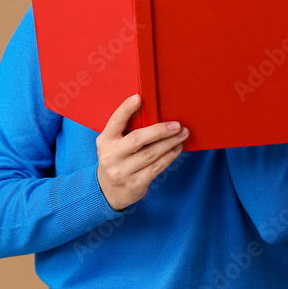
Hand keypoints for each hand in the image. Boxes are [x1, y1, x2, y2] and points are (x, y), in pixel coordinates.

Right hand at [95, 94, 189, 211]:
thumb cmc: (116, 159)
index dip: (126, 109)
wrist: (108, 191)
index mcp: (105, 140)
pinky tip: (177, 149)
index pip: (115, 122)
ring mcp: (122, 172)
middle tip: (177, 125)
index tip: (138, 97)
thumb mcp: (113, 143)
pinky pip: (157, 167)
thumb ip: (126, 129)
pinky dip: (170, 156)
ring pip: (151, 154)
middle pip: (138, 139)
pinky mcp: (135, 184)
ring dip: (170, 143)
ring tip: (182, 135)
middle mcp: (111, 156)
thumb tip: (152, 111)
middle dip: (160, 131)